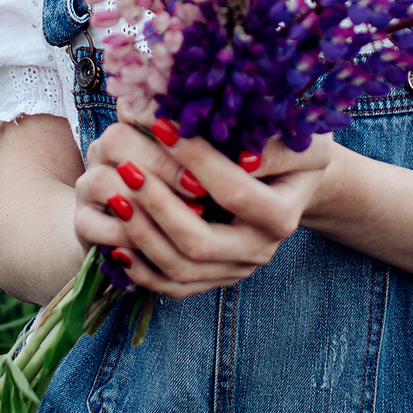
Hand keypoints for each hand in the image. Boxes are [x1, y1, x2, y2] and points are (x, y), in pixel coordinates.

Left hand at [73, 121, 345, 296]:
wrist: (292, 186)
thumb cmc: (291, 154)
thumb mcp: (298, 144)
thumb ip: (275, 148)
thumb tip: (241, 155)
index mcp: (281, 216)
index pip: (234, 192)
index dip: (196, 160)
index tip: (159, 126)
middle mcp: (259, 251)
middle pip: (201, 242)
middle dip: (159, 205)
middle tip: (127, 169)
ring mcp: (235, 270)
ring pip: (180, 269)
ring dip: (141, 234)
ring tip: (115, 196)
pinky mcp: (214, 280)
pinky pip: (171, 286)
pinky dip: (140, 267)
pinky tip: (116, 239)